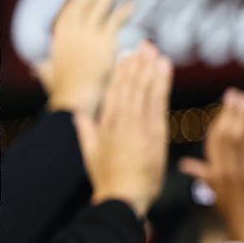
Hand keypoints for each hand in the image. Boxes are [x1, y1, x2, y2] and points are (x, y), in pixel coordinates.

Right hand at [37, 0, 135, 118]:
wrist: (75, 95)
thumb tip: (36, 67)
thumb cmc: (62, 90)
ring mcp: (87, 35)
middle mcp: (71, 33)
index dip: (73, 4)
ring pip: (98, 9)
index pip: (66, 15)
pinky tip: (132, 5)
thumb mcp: (48, 76)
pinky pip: (115, 20)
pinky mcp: (104, 40)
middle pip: (81, 6)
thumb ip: (44, 68)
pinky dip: (124, 11)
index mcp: (58, 40)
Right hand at [76, 42, 171, 214]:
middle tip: (144, 44)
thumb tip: (78, 115)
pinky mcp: (155, 134)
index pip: (115, 91)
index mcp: (105, 125)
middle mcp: (122, 122)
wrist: (124, 198)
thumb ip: (86, 131)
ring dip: (150, 69)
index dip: (121, 71)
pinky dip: (161, 84)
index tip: (127, 55)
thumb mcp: (90, 153)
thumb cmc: (106, 179)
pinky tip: (164, 70)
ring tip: (156, 51)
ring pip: (145, 91)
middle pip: (131, 86)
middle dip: (137, 64)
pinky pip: (159, 103)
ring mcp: (139, 127)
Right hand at [181, 90, 243, 242]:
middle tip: (235, 93)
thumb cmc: (236, 214)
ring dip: (242, 117)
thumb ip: (204, 174)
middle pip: (224, 135)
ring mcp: (238, 174)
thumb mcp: (217, 192)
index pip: (213, 140)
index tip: (225, 103)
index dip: (219, 120)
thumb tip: (186, 165)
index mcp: (213, 173)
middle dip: (230, 112)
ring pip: (237, 140)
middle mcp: (223, 171)